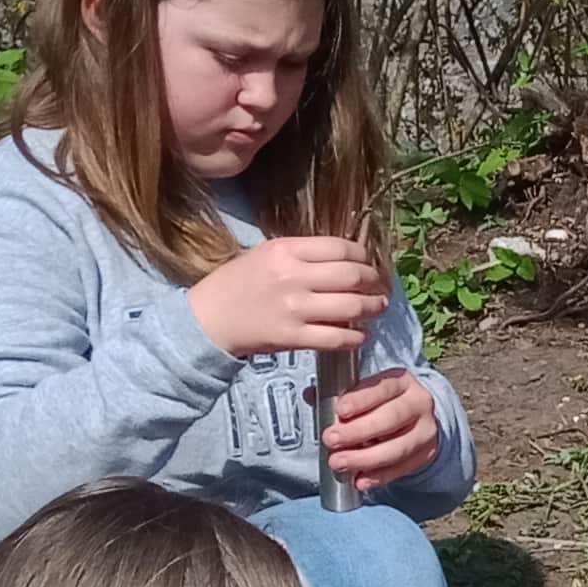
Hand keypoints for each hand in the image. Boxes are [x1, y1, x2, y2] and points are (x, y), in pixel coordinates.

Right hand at [190, 235, 388, 358]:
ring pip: (352, 307)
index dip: (365, 258)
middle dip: (375, 283)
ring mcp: (294, 308)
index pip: (342, 248)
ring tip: (377, 309)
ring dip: (373, 309)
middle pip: (353, 276)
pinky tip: (361, 335)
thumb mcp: (266, 254)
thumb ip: (304, 255)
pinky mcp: (293, 337)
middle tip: (380, 289)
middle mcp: (293, 276)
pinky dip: (356, 337)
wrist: (207, 319)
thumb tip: (347, 259)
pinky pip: (338, 338)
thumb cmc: (237, 283)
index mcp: (286, 250)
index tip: (370, 265)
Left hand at [326, 367, 443, 486]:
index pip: (382, 388)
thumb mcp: (364, 392)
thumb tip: (310, 395)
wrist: (414, 421)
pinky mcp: (426, 454)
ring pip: (398, 447)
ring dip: (365, 458)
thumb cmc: (381, 404)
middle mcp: (419, 403)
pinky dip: (379, 476)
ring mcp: (425, 431)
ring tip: (339, 463)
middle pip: (391, 418)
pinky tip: (359, 480)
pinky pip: (402, 468)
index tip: (340, 410)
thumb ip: (338, 395)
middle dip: (358, 431)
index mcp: (401, 381)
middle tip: (331, 440)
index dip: (361, 399)